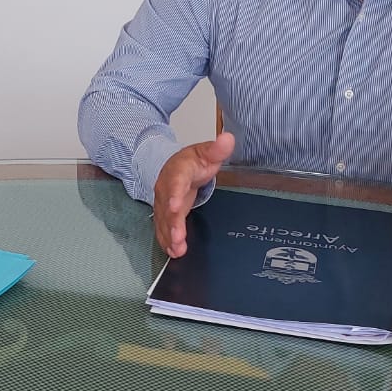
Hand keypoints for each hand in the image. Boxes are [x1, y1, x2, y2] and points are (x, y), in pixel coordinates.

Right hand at [153, 132, 234, 257]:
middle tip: (178, 238)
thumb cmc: (192, 162)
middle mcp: (166, 188)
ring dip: (169, 236)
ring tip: (177, 251)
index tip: (175, 206)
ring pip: (164, 220)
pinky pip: (163, 227)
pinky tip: (173, 251)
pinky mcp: (165, 214)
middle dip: (172, 223)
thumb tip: (228, 138)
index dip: (174, 195)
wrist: (176, 166)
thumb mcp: (205, 153)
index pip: (175, 183)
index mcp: (177, 171)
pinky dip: (166, 240)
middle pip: (167, 207)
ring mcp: (163, 202)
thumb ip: (217, 149)